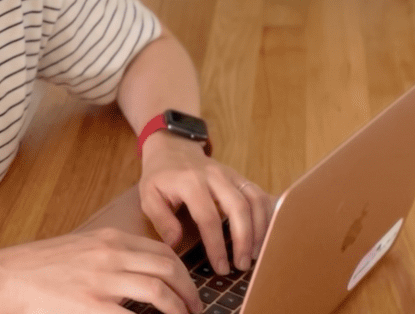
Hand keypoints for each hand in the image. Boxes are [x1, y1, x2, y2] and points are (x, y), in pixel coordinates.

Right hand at [0, 228, 201, 313]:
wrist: (8, 276)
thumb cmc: (40, 267)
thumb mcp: (81, 249)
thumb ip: (110, 255)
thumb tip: (139, 273)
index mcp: (110, 239)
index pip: (161, 251)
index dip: (183, 272)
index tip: (189, 289)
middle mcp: (111, 255)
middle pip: (168, 269)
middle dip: (189, 292)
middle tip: (196, 309)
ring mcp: (102, 281)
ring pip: (159, 292)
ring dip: (179, 309)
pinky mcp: (92, 306)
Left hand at [138, 131, 274, 274]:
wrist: (172, 148)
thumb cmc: (160, 176)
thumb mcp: (149, 196)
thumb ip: (161, 220)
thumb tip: (176, 243)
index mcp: (190, 182)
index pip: (208, 218)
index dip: (216, 245)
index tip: (220, 267)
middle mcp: (214, 176)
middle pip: (238, 208)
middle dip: (244, 239)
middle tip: (242, 265)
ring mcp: (230, 174)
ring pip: (254, 200)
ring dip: (258, 229)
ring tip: (254, 254)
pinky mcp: (239, 176)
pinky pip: (259, 194)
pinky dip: (265, 215)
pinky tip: (262, 235)